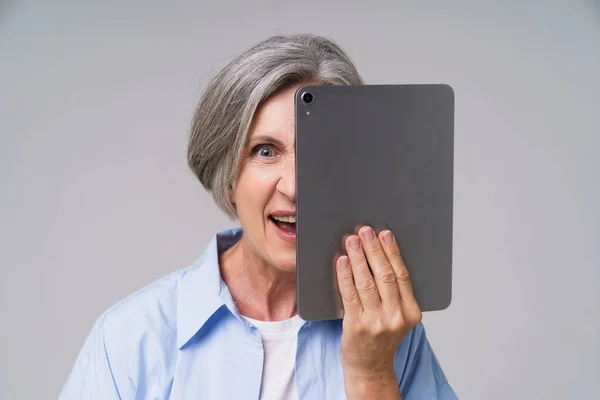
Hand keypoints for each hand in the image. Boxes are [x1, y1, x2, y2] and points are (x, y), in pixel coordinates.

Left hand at [336, 226, 421, 380]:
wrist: (369, 367)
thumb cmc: (380, 338)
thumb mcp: (397, 317)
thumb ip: (394, 293)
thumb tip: (379, 255)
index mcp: (411, 312)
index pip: (402, 275)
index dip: (393, 252)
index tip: (385, 234)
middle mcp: (396, 317)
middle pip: (385, 275)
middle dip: (374, 249)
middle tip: (365, 231)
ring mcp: (377, 322)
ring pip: (367, 281)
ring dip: (358, 257)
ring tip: (352, 240)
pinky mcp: (356, 325)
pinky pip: (350, 293)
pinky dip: (345, 274)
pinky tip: (342, 261)